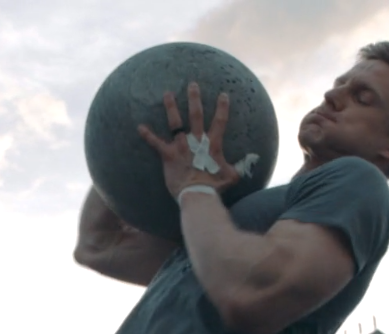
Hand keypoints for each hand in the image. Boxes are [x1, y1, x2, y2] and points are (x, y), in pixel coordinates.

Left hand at [138, 82, 241, 200]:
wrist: (197, 194)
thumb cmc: (214, 186)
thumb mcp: (231, 176)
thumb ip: (239, 167)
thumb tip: (250, 162)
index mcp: (212, 144)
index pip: (220, 121)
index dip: (222, 107)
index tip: (223, 94)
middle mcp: (196, 141)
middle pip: (196, 115)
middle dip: (194, 98)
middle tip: (192, 84)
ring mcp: (181, 146)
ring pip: (175, 123)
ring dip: (171, 107)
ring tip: (167, 93)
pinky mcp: (168, 155)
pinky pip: (156, 144)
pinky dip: (147, 135)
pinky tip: (139, 127)